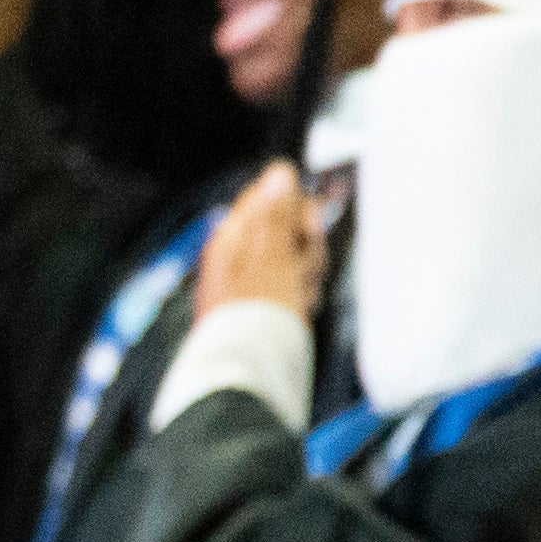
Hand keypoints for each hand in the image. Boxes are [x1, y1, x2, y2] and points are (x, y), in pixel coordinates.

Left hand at [194, 162, 325, 320]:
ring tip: (300, 292)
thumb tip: (279, 173)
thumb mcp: (273, 255)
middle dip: (305, 243)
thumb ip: (278, 213)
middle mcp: (239, 254)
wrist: (252, 369)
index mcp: (233, 236)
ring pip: (293, 256)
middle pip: (284, 227)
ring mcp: (253, 280)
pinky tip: (299, 305)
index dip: (294, 207)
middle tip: (303, 265)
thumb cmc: (258, 313)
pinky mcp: (266, 303)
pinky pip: (292, 283)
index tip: (307, 227)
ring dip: (307, 270)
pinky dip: (301, 291)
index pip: (266, 197)